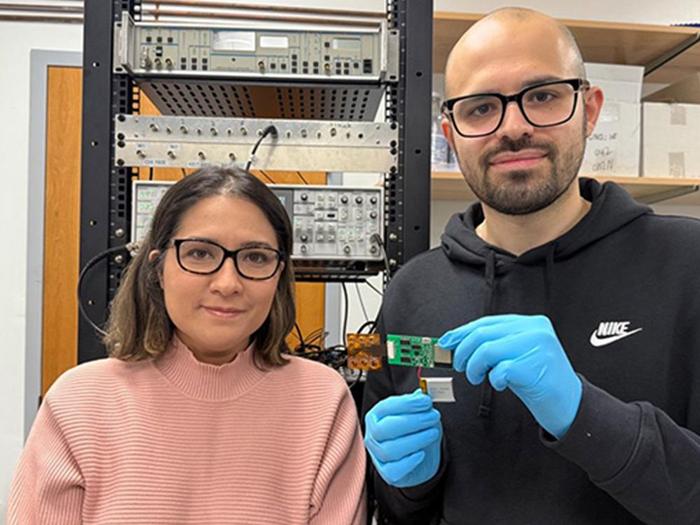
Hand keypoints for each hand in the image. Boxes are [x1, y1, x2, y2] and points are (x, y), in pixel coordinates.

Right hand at [364, 390, 441, 487]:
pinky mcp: (386, 472)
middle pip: (385, 428)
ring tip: (433, 433)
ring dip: (415, 440)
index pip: (386, 407)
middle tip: (433, 416)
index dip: (407, 404)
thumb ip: (418, 403)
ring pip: (389, 450)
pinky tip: (421, 454)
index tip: (426, 402)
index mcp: (377, 415)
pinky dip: (408, 462)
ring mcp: (377, 455)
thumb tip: (422, 393)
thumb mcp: (417, 413)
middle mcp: (373, 434)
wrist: (420, 457)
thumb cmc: (415, 431)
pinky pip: (394, 470)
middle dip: (413, 421)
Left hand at [438, 314, 581, 438]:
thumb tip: (457, 342)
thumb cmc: (540, 381)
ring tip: (478, 378)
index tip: (446, 342)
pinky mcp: (535, 366)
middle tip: (460, 366)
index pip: (487, 322)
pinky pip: (499, 370)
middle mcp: (535, 330)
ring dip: (474, 367)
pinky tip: (501, 384)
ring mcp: (537, 347)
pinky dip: (493, 380)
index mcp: (531, 323)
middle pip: (483, 334)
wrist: (570, 405)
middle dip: (463, 351)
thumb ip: (494, 344)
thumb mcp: (517, 355)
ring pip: (486, 350)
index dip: (462, 332)